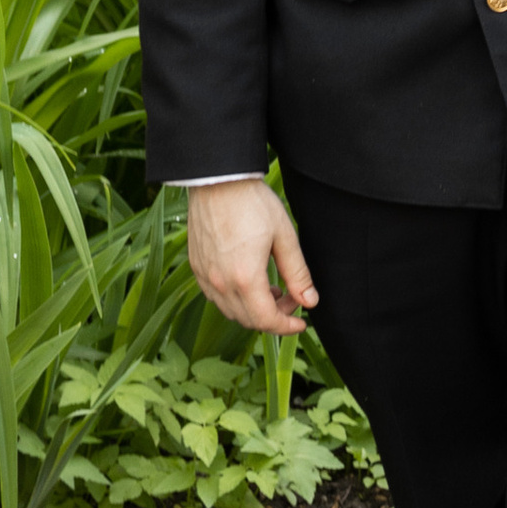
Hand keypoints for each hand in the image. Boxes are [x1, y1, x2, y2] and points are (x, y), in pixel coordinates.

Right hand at [186, 177, 317, 335]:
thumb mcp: (284, 236)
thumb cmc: (253, 203)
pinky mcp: (196, 267)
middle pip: (247, 320)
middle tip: (292, 297)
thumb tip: (310, 302)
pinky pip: (216, 297)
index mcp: (244, 277)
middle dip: (273, 317)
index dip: (286, 327)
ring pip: (231, 311)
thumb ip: (297, 273)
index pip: (265, 320)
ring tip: (273, 288)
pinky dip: (236, 299)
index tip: (301, 323)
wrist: (217, 180)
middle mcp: (220, 283)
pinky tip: (249, 281)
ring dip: (254, 309)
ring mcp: (205, 276)